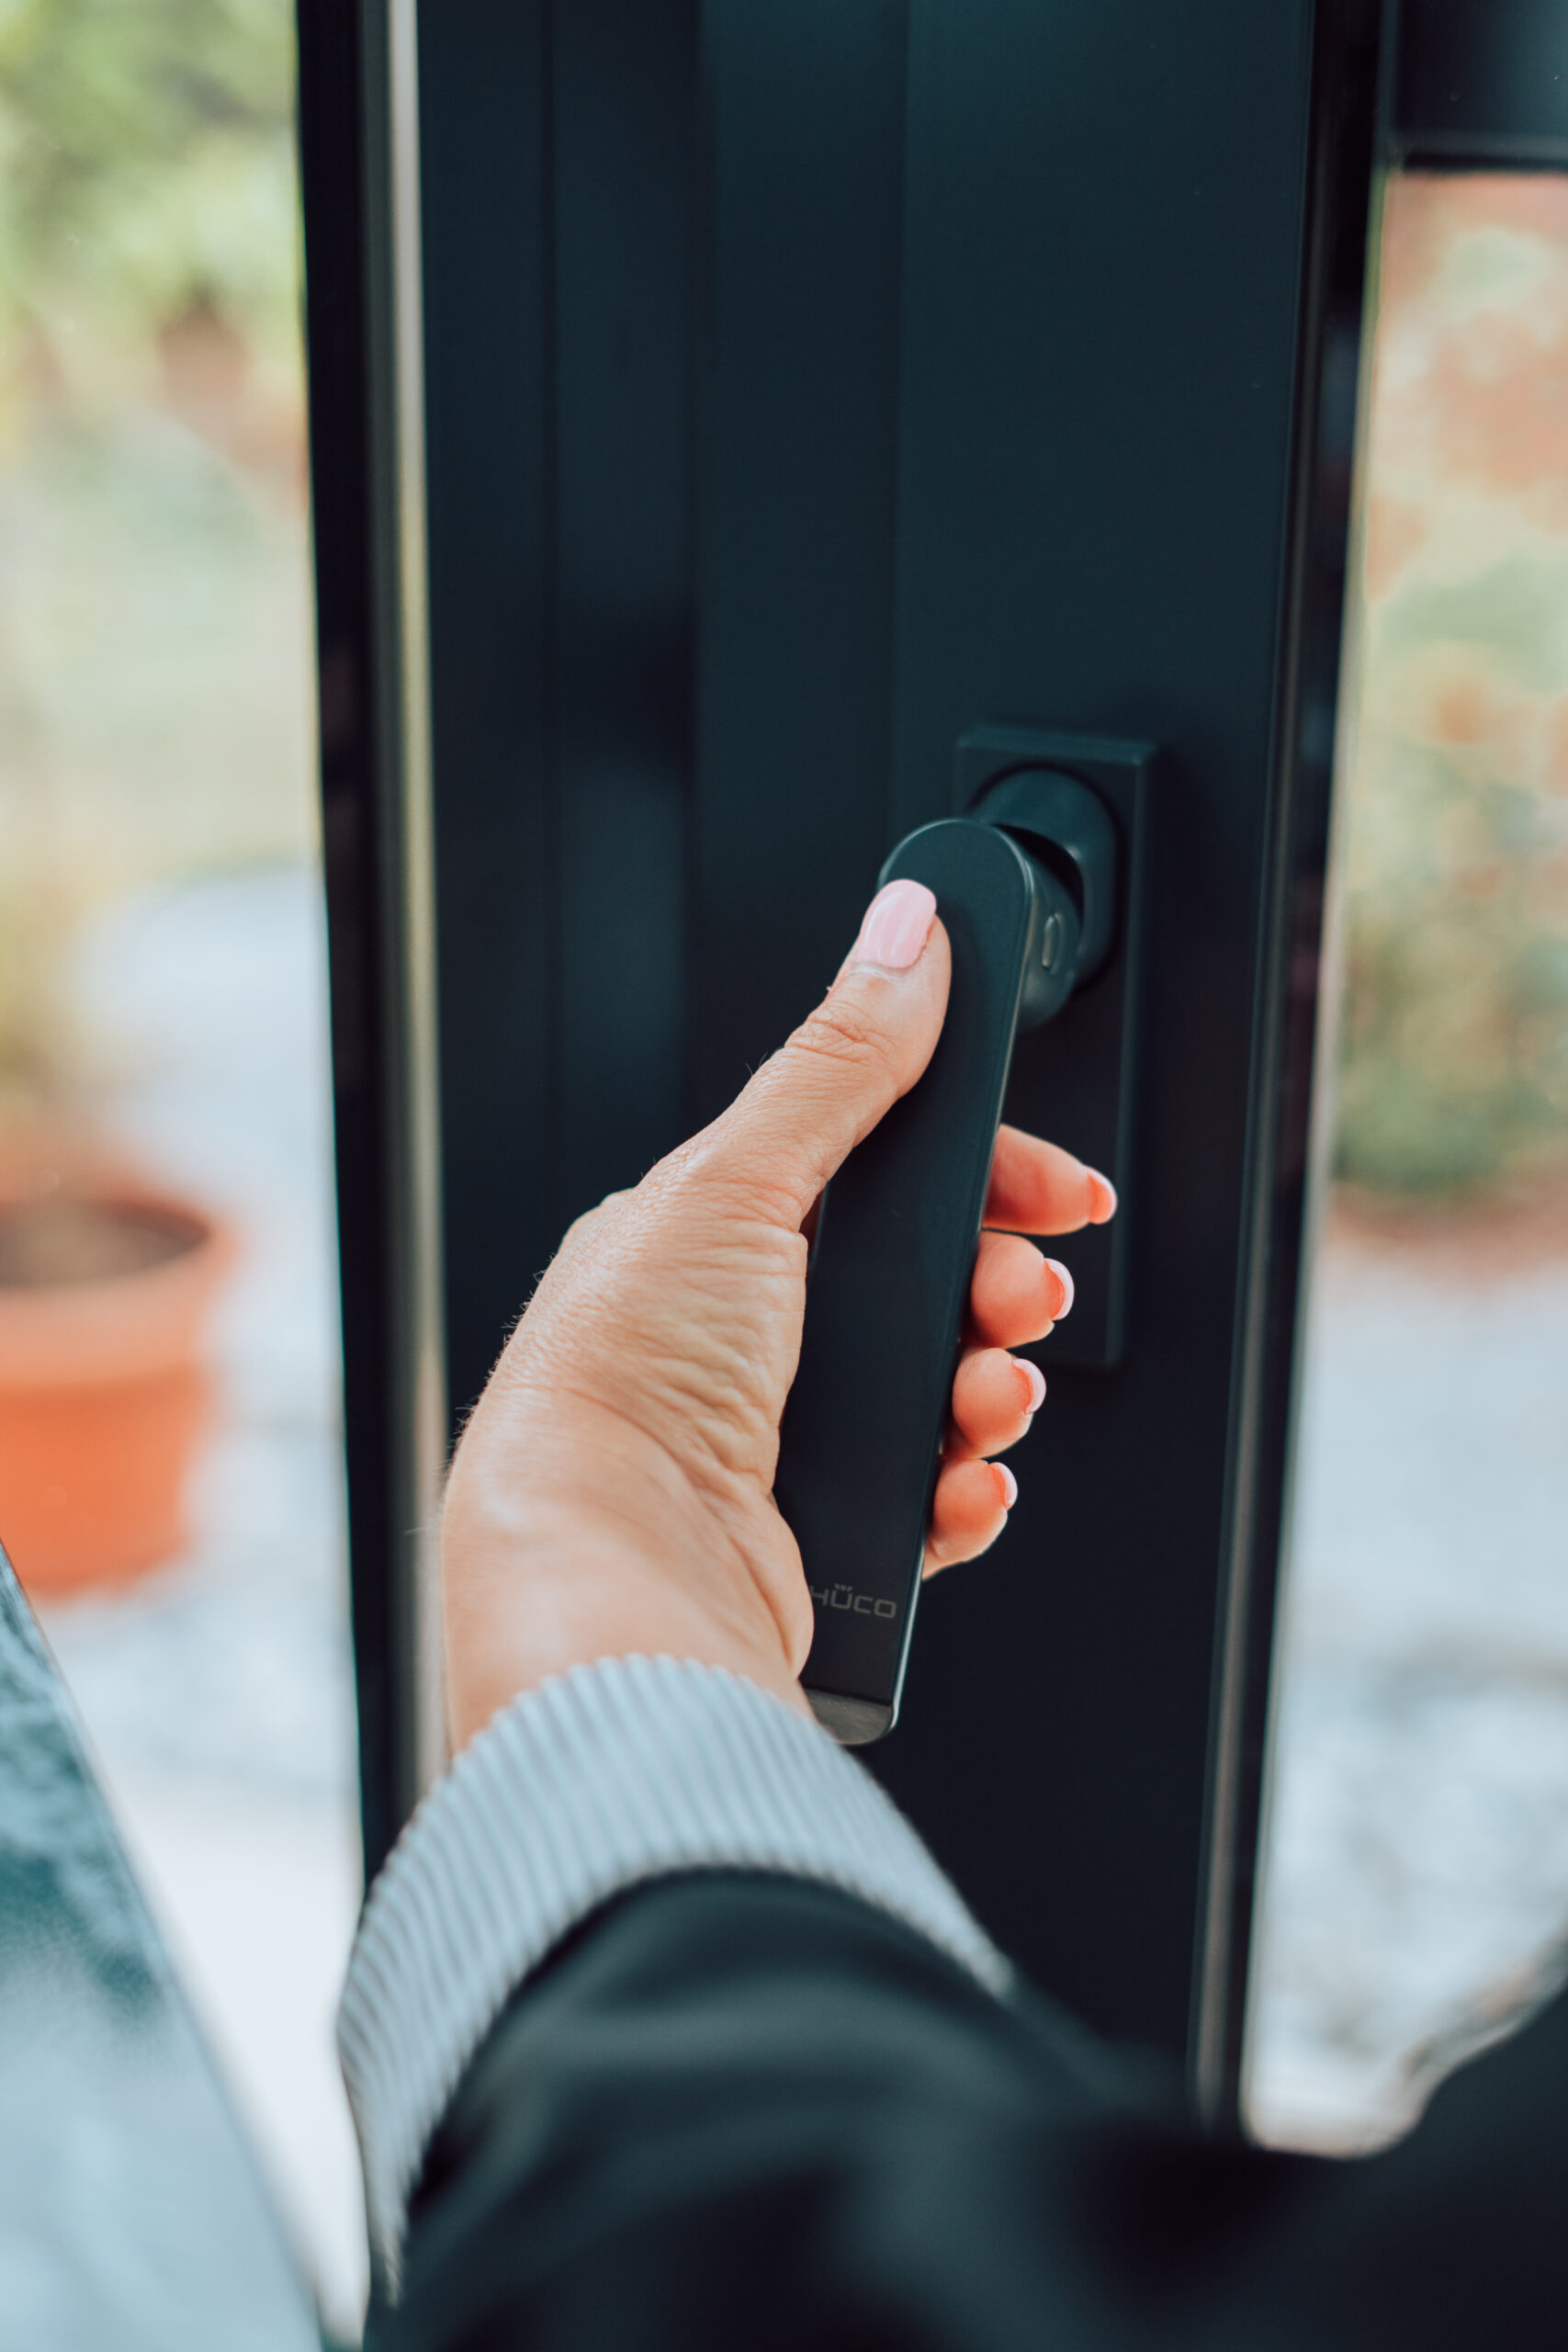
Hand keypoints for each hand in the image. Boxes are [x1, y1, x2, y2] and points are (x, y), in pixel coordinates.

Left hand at [442, 879, 1115, 1748]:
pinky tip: (961, 1483)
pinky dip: (965, 1491)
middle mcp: (741, 1334)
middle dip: (999, 1287)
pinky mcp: (815, 1535)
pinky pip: (929, 1501)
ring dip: (990, 1387)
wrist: (611, 1574)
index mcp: (707, 1235)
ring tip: (986, 1396)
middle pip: (923, 1285)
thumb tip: (904, 936)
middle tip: (1019, 1298)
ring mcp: (780, 1438)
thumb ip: (838, 1065)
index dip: (981, 1177)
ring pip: (938, 1391)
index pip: (876, 1174)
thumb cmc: (623, 1385)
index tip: (1056, 1193)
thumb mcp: (739, 1185)